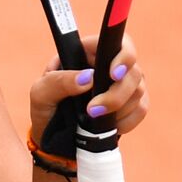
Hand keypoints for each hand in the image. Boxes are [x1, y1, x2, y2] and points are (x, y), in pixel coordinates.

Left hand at [28, 33, 148, 142]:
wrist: (53, 139)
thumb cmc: (45, 110)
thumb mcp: (40, 94)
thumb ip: (58, 82)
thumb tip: (88, 78)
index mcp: (86, 53)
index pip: (115, 42)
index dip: (122, 55)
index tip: (113, 74)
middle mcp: (108, 65)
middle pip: (132, 69)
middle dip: (116, 94)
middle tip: (92, 110)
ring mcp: (122, 84)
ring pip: (139, 89)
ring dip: (119, 108)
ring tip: (93, 119)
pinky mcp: (130, 104)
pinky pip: (141, 108)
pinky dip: (127, 120)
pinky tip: (109, 126)